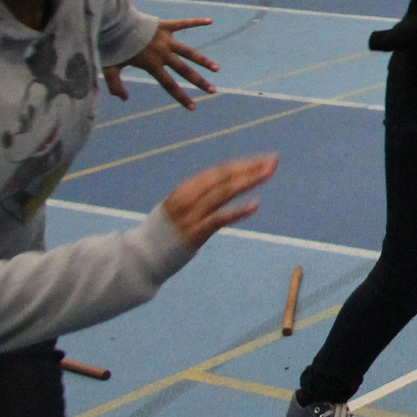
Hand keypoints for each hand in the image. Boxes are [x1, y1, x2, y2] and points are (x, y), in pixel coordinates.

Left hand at [105, 18, 219, 108]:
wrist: (112, 22)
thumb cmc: (110, 46)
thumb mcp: (110, 68)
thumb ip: (115, 85)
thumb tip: (124, 99)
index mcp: (151, 64)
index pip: (169, 85)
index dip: (181, 97)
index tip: (193, 108)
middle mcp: (162, 53)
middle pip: (185, 70)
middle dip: (200, 82)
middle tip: (213, 90)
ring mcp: (166, 39)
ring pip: (189, 52)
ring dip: (203, 61)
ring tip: (216, 68)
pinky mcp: (165, 26)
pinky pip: (184, 23)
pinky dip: (197, 22)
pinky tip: (210, 21)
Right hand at [159, 154, 276, 248]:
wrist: (142, 256)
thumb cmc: (165, 231)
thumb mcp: (180, 207)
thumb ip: (201, 195)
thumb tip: (225, 183)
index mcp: (186, 189)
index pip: (219, 172)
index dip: (243, 164)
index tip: (265, 159)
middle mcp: (188, 198)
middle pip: (223, 177)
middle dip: (250, 167)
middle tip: (273, 161)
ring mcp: (191, 215)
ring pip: (223, 193)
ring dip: (247, 181)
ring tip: (268, 173)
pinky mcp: (194, 233)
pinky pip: (219, 219)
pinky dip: (237, 211)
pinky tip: (255, 204)